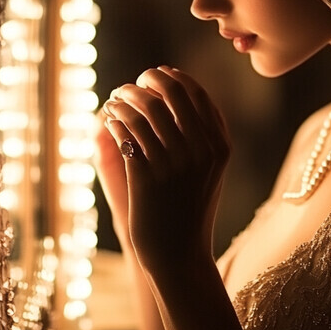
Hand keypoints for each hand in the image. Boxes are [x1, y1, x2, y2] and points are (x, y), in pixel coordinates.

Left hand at [101, 67, 230, 274]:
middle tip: (133, 84)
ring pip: (145, 110)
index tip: (158, 74)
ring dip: (125, 98)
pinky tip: (110, 119)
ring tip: (115, 101)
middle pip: (172, 94)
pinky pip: (127, 132)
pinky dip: (116, 118)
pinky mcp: (147, 177)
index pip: (198, 94)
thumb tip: (178, 91)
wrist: (180, 254)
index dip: (175, 78)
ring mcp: (174, 164)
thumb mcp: (210, 171)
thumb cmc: (191, 210)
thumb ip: (204, 135)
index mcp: (220, 146)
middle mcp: (201, 151)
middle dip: (149, 80)